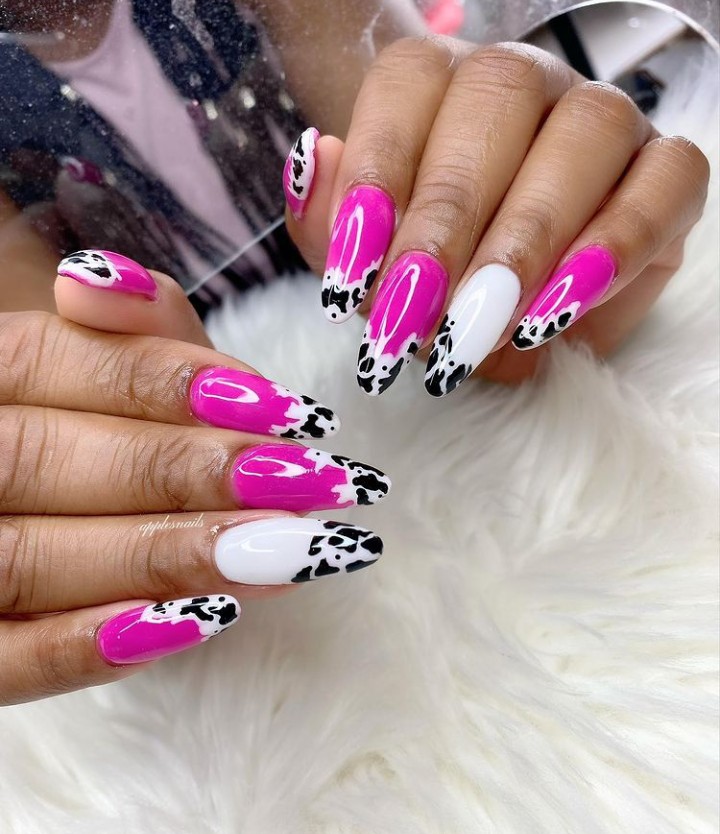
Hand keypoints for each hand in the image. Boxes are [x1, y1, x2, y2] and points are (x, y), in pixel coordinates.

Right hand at [0, 251, 388, 705]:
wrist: (20, 481)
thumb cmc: (81, 412)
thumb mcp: (106, 360)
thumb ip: (127, 327)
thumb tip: (112, 281)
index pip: (44, 360)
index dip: (163, 382)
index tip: (287, 411)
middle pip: (38, 462)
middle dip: (185, 472)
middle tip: (314, 484)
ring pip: (27, 562)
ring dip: (169, 556)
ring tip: (291, 551)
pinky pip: (6, 663)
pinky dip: (96, 646)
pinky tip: (206, 619)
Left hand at [284, 38, 709, 392]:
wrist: (500, 289)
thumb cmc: (424, 265)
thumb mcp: (362, 259)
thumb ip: (327, 218)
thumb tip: (314, 158)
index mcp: (438, 81)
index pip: (406, 88)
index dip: (376, 176)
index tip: (349, 278)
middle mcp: (523, 82)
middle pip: (495, 105)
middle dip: (447, 224)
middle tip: (411, 319)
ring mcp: (602, 117)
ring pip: (586, 134)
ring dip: (527, 240)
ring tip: (478, 330)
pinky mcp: (667, 170)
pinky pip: (667, 183)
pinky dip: (613, 250)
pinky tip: (552, 315)